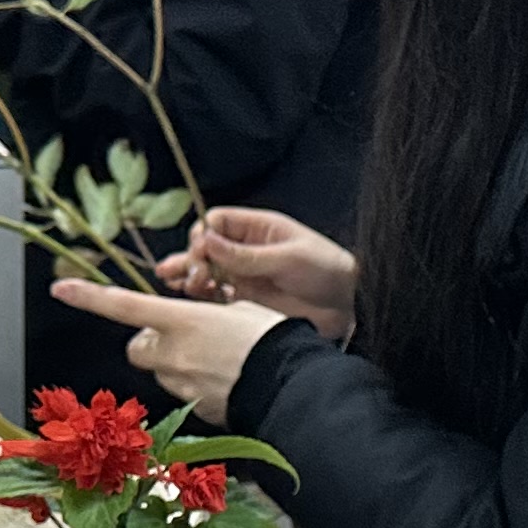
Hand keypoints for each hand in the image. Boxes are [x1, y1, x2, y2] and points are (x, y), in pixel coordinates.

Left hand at [49, 277, 281, 421]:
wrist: (291, 386)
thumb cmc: (272, 340)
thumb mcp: (239, 310)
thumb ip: (206, 316)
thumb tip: (199, 327)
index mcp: (182, 320)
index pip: (124, 306)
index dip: (89, 297)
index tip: (61, 289)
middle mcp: (173, 354)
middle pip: (138, 347)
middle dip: (151, 342)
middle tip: (181, 338)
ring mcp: (181, 384)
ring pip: (162, 371)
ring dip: (176, 364)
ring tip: (215, 361)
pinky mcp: (194, 408)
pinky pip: (183, 392)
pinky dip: (195, 386)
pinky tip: (224, 381)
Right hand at [156, 206, 357, 339]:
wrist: (349, 305)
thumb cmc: (326, 270)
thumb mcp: (288, 258)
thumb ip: (247, 255)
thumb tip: (207, 241)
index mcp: (258, 229)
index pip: (217, 223)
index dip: (204, 235)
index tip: (201, 253)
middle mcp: (247, 249)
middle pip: (206, 248)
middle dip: (192, 258)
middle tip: (191, 276)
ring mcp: (246, 275)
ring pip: (207, 272)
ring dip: (191, 276)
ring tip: (178, 284)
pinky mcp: (247, 300)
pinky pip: (217, 295)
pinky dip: (203, 296)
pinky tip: (193, 298)